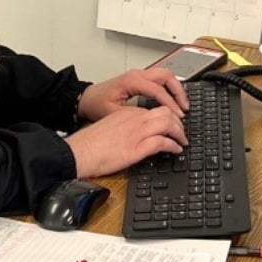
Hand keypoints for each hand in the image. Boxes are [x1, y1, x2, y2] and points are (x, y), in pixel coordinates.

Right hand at [64, 104, 187, 176]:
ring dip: (179, 133)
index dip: (167, 117)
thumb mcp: (110, 128)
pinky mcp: (137, 147)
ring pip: (168, 124)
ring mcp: (137, 132)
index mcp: (126, 113)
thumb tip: (135, 135)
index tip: (170, 125)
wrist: (79, 152)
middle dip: (178, 122)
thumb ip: (124, 127)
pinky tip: (176, 150)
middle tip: (181, 132)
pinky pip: (163, 142)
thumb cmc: (90, 144)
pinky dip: (174, 146)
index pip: (154, 110)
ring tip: (182, 141)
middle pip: (165, 112)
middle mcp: (134, 119)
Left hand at [77, 67, 187, 120]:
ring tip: (181, 105)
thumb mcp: (114, 113)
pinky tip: (172, 100)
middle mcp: (136, 75)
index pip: (158, 90)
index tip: (178, 116)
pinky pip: (159, 79)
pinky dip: (169, 88)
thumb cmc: (96, 104)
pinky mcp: (139, 79)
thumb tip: (153, 120)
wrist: (86, 98)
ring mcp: (138, 75)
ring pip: (164, 75)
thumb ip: (135, 116)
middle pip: (166, 75)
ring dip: (175, 88)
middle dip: (178, 91)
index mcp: (131, 81)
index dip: (170, 104)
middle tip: (184, 108)